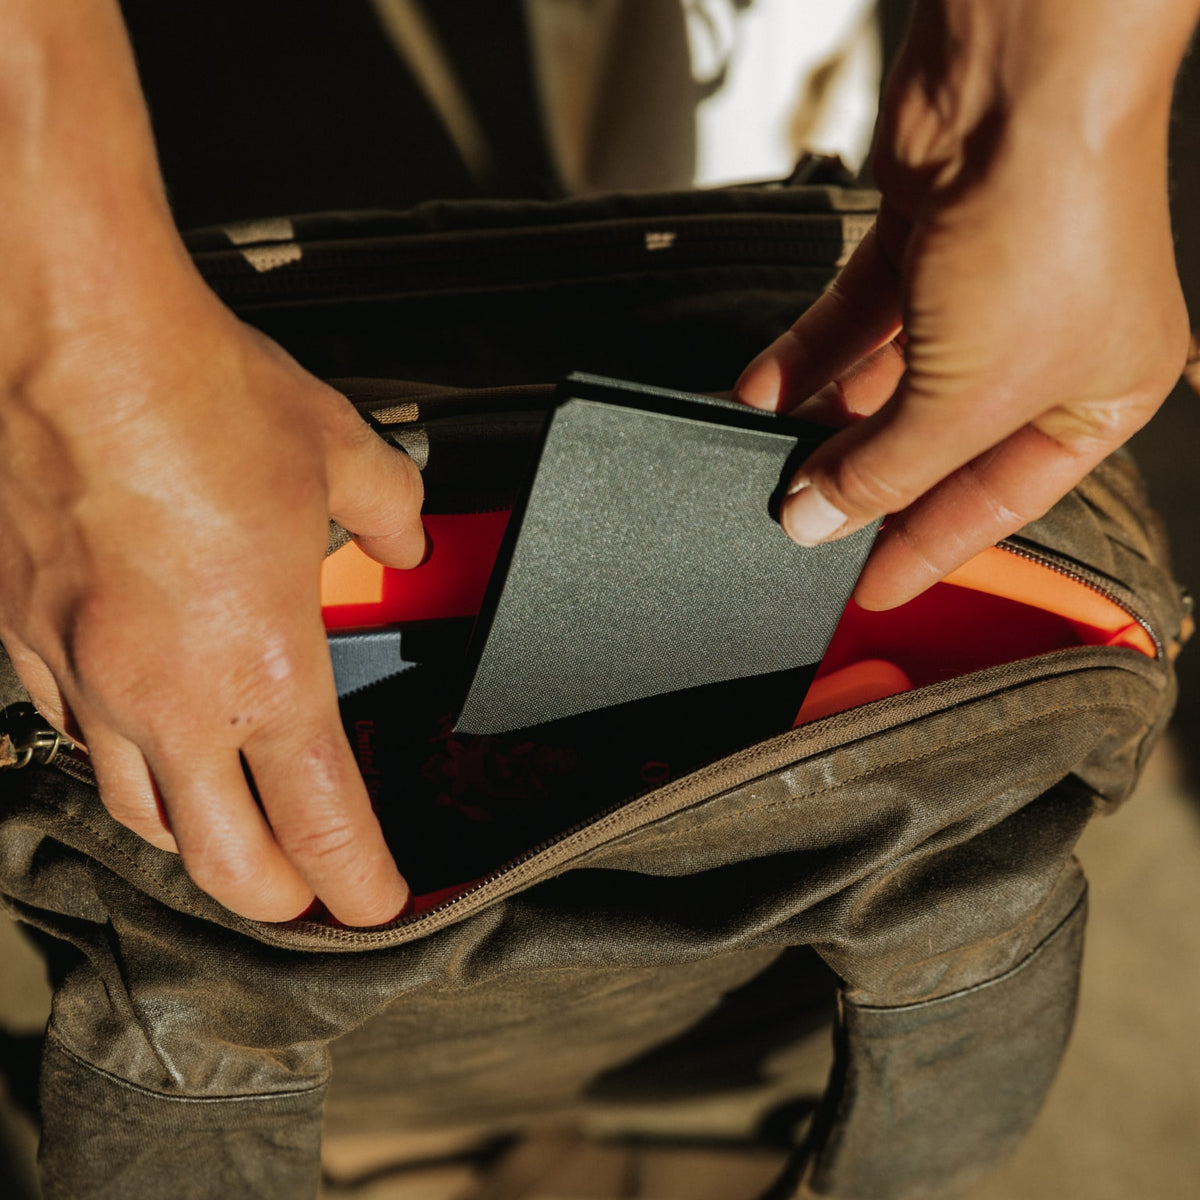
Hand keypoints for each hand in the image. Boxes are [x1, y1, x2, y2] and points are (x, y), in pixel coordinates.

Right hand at [0, 285, 423, 924]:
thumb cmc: (200, 396)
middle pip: (223, 858)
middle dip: (275, 894)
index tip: (374, 904)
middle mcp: (169, 696)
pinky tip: (138, 745)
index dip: (356, 883)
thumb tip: (400, 540)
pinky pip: (71, 735)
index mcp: (265, 668)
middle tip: (305, 894)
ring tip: (226, 838)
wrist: (68, 336)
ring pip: (138, 811)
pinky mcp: (25, 638)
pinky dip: (117, 761)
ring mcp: (86, 676)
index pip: (323, 822)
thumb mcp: (344, 455)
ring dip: (192, 840)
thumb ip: (389, 517)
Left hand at [736, 0, 1193, 608]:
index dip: (929, 550)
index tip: (868, 589)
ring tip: (768, 462)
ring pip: (884, 381)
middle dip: (864, 481)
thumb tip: (817, 522)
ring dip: (822, 421)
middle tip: (800, 524)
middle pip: (934, 441)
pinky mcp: (919, 243)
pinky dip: (805, 357)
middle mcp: (1043, 345)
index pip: (999, 500)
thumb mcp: (966, 396)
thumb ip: (884, 470)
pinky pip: (850, 322)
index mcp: (1098, 396)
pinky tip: (758, 394)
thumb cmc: (1051, 228)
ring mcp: (978, 289)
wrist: (1022, 80)